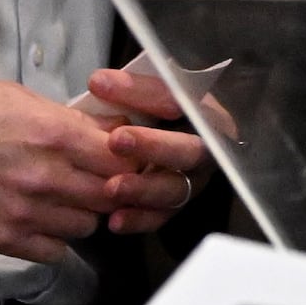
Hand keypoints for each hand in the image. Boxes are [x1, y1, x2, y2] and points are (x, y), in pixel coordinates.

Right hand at [0, 80, 127, 260]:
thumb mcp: (19, 98)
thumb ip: (67, 119)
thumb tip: (108, 131)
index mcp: (53, 133)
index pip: (123, 157)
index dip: (129, 159)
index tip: (124, 160)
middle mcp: (45, 175)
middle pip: (111, 195)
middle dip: (111, 188)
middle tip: (100, 182)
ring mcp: (24, 210)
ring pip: (87, 226)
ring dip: (83, 214)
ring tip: (65, 200)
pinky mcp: (2, 237)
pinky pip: (54, 252)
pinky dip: (56, 241)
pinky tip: (44, 223)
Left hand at [74, 64, 215, 235]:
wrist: (155, 137)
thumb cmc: (151, 110)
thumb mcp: (148, 92)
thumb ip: (130, 88)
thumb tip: (99, 83)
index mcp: (206, 113)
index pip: (185, 100)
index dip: (148, 95)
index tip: (105, 87)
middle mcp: (205, 151)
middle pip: (189, 151)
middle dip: (154, 146)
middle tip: (117, 140)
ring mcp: (191, 182)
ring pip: (176, 189)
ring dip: (144, 189)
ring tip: (112, 188)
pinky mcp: (173, 207)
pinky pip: (160, 217)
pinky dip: (139, 219)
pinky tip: (114, 221)